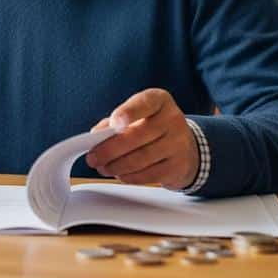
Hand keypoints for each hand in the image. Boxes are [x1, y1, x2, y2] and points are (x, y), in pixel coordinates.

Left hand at [84, 88, 198, 189]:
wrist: (184, 147)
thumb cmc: (152, 127)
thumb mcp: (136, 116)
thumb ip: (114, 122)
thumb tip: (96, 135)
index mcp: (159, 100)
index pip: (144, 103)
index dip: (128, 113)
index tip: (113, 123)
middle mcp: (172, 119)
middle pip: (137, 136)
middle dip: (109, 149)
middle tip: (93, 158)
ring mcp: (178, 144)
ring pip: (140, 158)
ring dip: (116, 166)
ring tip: (103, 167)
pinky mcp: (178, 166)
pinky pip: (148, 175)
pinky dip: (129, 176)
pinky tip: (119, 174)